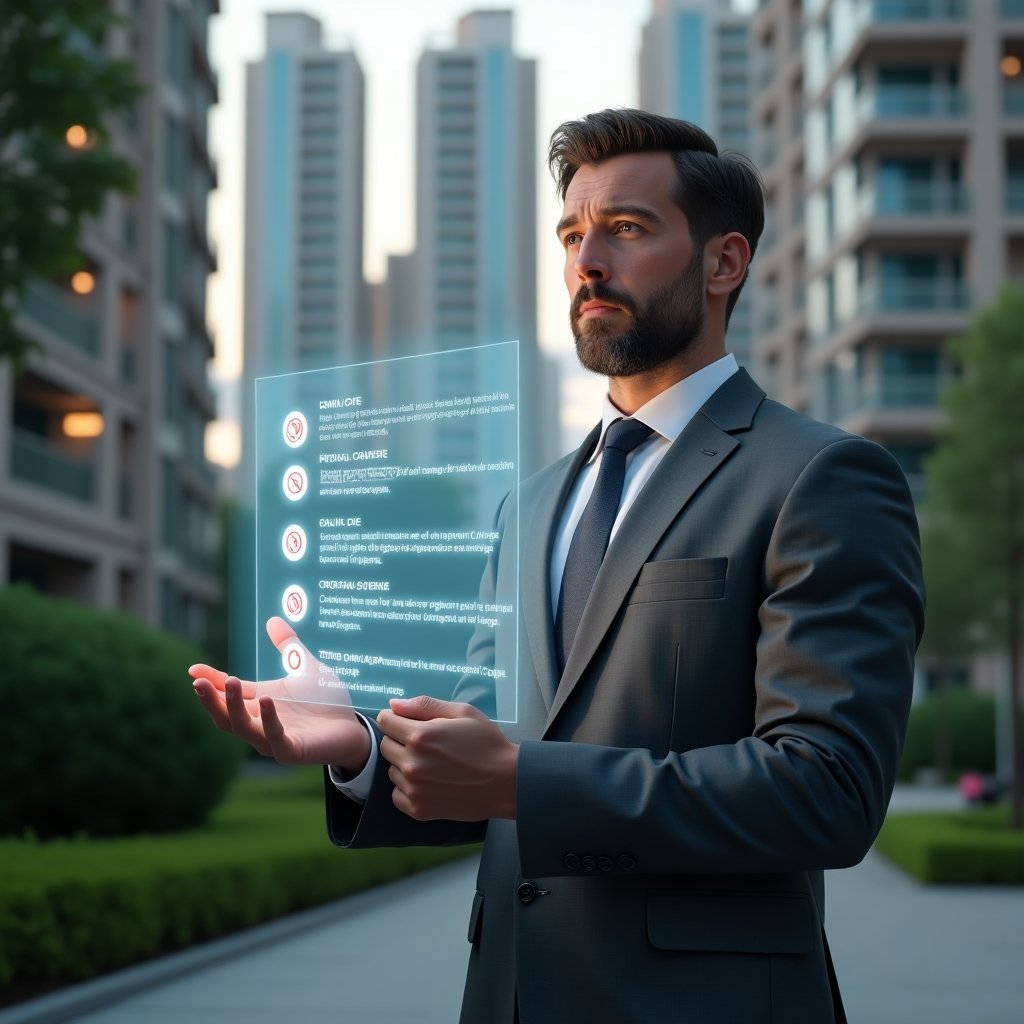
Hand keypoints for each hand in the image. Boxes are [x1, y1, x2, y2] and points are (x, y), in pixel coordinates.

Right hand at [188, 617, 369, 772]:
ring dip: (233, 708)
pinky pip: (275, 738)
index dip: (210, 682)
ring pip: (243, 729)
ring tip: (232, 683)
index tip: (193, 670)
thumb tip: (272, 619)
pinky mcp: (292, 751)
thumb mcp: (304, 667)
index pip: (226, 693)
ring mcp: (273, 740)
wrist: (352, 727)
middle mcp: (260, 723)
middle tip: (199, 682)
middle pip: (225, 716)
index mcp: (258, 703)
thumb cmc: (325, 700)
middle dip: (211, 699)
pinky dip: (268, 721)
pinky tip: (265, 700)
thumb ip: (288, 646)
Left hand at [377, 696, 517, 821]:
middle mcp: (411, 763)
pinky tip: (429, 783)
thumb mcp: (462, 713)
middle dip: (400, 740)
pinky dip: (408, 788)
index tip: (409, 722)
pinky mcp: (418, 809)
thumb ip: (424, 705)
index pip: (385, 722)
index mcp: (420, 735)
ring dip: (405, 765)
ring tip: (432, 764)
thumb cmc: (487, 743)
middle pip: (386, 745)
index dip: (396, 719)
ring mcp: (413, 788)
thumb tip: (393, 705)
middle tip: (426, 744)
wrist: (506, 782)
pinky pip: (397, 794)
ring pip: (392, 770)